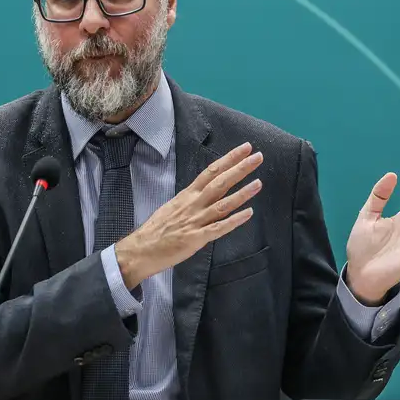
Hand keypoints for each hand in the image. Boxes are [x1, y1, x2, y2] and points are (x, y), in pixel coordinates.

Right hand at [114, 142, 262, 288]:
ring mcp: (194, 221)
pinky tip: (248, 214)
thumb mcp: (172, 208)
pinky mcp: (195, 239)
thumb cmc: (156, 230)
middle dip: (239, 169)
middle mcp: (192, 205)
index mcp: (186, 196)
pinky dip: (234, 221)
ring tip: (259, 183)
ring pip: (222, 204)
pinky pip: (218, 228)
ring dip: (242, 193)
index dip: (229, 159)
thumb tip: (205, 195)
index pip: (210, 172)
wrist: (140, 250)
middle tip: (258, 157)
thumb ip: (191, 201)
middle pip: (219, 183)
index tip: (245, 149)